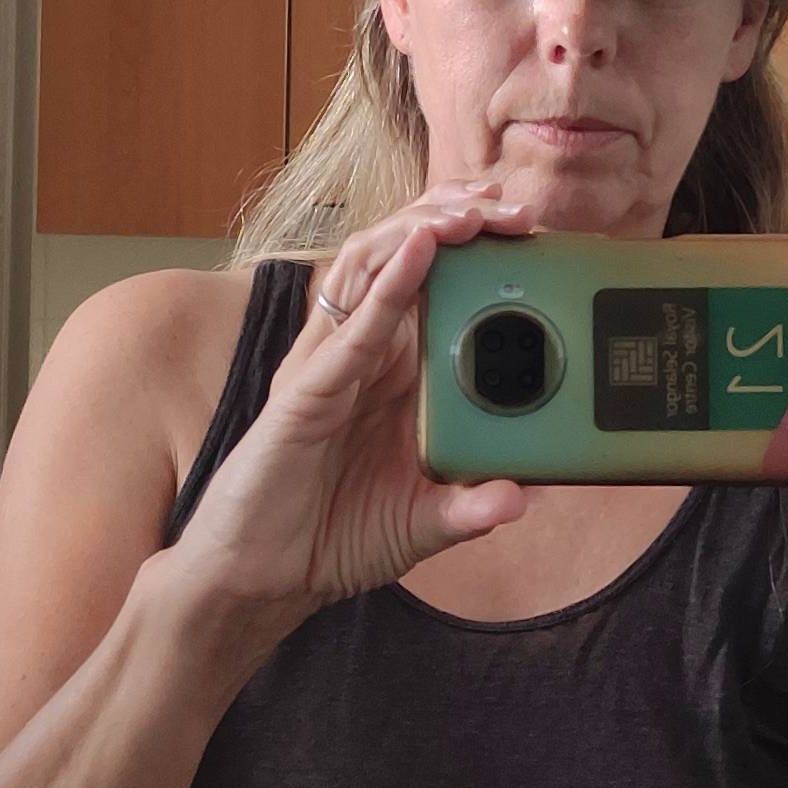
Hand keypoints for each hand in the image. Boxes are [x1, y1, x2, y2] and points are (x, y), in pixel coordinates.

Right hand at [165, 179, 536, 674]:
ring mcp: (327, 366)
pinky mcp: (305, 392)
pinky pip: (351, 330)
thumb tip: (525, 495)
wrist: (258, 581)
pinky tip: (419, 252)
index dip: (476, 248)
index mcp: (390, 372)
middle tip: (512, 206)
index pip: (435, 285)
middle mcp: (358, 355)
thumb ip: (470, 507)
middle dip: (456, 219)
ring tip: (470, 211)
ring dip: (423, 232)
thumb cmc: (330, 539)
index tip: (529, 231)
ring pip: (373, 271)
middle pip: (404, 259)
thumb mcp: (422, 522)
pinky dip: (388, 287)